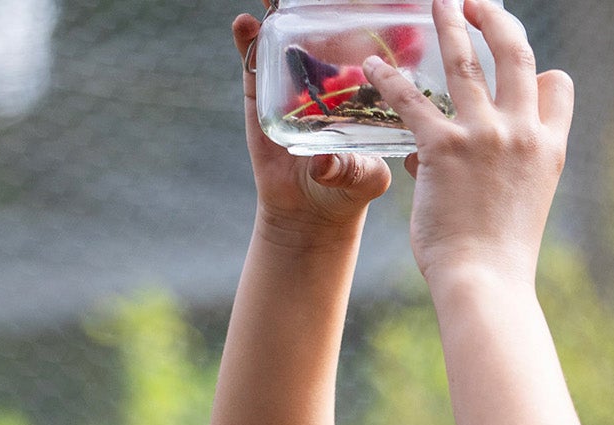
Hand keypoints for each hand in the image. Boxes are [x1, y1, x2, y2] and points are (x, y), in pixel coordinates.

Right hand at [234, 10, 391, 237]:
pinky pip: (253, 63)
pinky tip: (244, 24)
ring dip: (279, 13)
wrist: (308, 214)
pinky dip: (246, 41)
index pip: (363, 45)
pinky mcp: (261, 96)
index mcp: (359, 90)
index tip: (370, 0)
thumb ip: (355, 171)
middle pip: (322, 30)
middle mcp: (325, 79)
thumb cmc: (349, 192)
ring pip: (285, 39)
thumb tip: (323, 164)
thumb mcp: (367, 180)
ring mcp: (291, 83)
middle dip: (319, 7)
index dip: (364, 19)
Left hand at [361, 0, 572, 285]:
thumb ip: (505, 170)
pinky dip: (388, 79)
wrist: (487, 283)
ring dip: (447, 24)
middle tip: (476, 3)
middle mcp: (522, 133)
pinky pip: (411, 98)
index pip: (558, 88)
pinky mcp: (443, 148)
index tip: (527, 67)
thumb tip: (462, 153)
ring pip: (464, 60)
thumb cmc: (502, 257)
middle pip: (515, 53)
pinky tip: (373, 67)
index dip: (543, 72)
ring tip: (436, 2)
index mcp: (549, 149)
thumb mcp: (525, 207)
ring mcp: (484, 137)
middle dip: (495, 18)